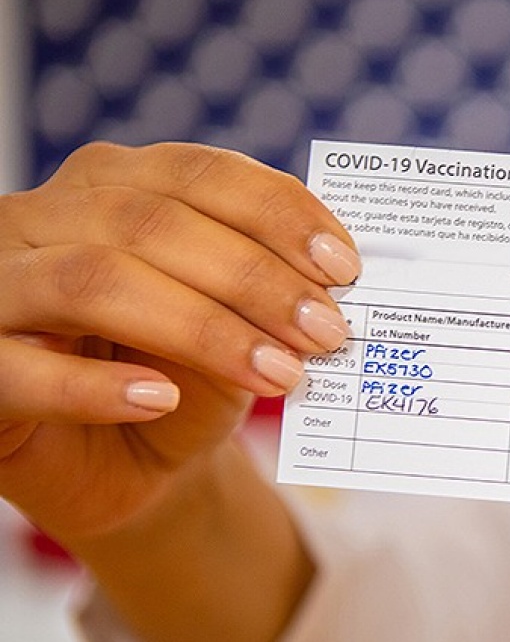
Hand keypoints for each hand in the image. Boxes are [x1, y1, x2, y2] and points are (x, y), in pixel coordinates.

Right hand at [0, 142, 359, 544]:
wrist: (127, 467)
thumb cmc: (184, 380)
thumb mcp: (239, 326)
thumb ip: (271, 291)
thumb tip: (338, 278)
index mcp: (110, 185)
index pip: (196, 174)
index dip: (275, 212)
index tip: (345, 266)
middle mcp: (41, 217)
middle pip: (149, 224)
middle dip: (253, 278)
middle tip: (327, 331)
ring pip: (91, 280)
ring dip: (200, 328)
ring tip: (279, 374)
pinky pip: (19, 368)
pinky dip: (95, 386)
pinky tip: (161, 399)